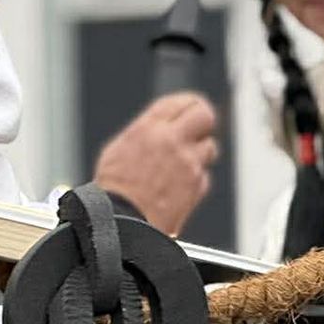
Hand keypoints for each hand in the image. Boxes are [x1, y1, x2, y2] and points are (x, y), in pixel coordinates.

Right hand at [92, 92, 217, 235]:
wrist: (120, 221)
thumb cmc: (114, 189)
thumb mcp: (120, 148)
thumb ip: (146, 133)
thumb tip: (163, 124)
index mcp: (148, 128)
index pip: (180, 102)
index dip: (189, 104)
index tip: (192, 107)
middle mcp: (171, 141)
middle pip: (205, 115)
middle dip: (204, 121)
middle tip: (199, 129)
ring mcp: (188, 162)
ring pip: (209, 147)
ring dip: (199, 154)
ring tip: (180, 166)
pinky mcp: (197, 184)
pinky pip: (203, 175)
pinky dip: (194, 180)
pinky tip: (176, 188)